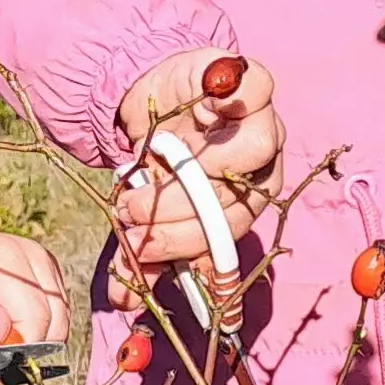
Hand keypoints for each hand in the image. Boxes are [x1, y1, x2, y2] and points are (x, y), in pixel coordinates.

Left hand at [0, 229, 68, 347]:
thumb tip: (0, 333)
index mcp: (2, 258)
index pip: (34, 314)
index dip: (22, 345)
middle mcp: (28, 253)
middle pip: (55, 314)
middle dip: (34, 341)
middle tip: (2, 349)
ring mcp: (40, 258)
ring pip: (61, 311)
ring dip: (40, 332)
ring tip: (6, 335)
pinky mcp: (45, 266)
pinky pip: (58, 304)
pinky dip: (43, 321)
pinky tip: (16, 323)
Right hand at [106, 49, 277, 312]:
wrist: (161, 96)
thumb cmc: (160, 158)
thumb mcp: (148, 205)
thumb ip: (143, 248)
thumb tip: (122, 302)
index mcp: (242, 204)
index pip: (224, 235)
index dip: (183, 244)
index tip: (142, 249)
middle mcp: (261, 169)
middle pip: (235, 198)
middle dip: (180, 211)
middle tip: (132, 212)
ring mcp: (262, 125)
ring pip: (252, 151)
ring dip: (197, 164)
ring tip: (151, 166)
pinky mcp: (253, 83)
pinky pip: (256, 89)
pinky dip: (231, 97)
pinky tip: (204, 107)